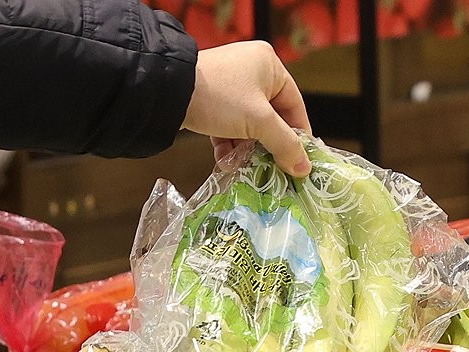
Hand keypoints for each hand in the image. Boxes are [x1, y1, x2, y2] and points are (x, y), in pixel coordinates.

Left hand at [182, 41, 312, 176]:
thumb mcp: (259, 122)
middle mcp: (252, 70)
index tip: (298, 163)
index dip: (298, 137)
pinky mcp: (212, 96)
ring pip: (249, 124)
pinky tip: (226, 160)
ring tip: (242, 166)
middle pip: (272, 118)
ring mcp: (231, 83)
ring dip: (247, 148)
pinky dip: (230, 142)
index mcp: (270, 66)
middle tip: (271, 168)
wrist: (164, 91)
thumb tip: (305, 168)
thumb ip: (285, 145)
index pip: (295, 107)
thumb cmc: (219, 97)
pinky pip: (230, 123)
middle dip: (267, 146)